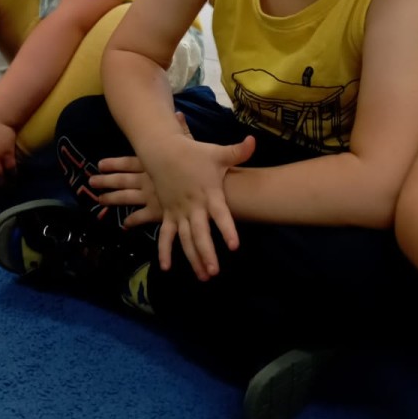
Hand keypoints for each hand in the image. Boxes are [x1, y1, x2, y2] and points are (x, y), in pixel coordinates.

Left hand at [89, 112, 192, 227]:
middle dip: (105, 181)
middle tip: (90, 183)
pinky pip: (141, 217)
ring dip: (112, 199)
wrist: (212, 191)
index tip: (99, 165)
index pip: (127, 163)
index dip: (113, 164)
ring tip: (100, 200)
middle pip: (121, 180)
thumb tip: (178, 113)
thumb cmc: (202, 167)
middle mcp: (147, 180)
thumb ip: (183, 132)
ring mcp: (151, 197)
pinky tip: (124, 224)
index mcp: (152, 164)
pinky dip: (131, 220)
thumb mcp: (193, 146)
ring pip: (126, 198)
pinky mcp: (158, 213)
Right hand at [148, 134, 255, 280]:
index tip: (234, 246)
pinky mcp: (168, 214)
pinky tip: (167, 268)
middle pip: (200, 233)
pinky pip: (165, 235)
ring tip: (203, 276)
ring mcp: (179, 212)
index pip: (221, 214)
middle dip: (207, 253)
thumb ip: (238, 152)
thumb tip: (254, 142)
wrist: (163, 151)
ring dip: (193, 258)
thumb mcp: (217, 153)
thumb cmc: (194, 154)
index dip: (227, 229)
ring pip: (185, 239)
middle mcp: (194, 206)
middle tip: (214, 272)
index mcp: (209, 194)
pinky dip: (165, 251)